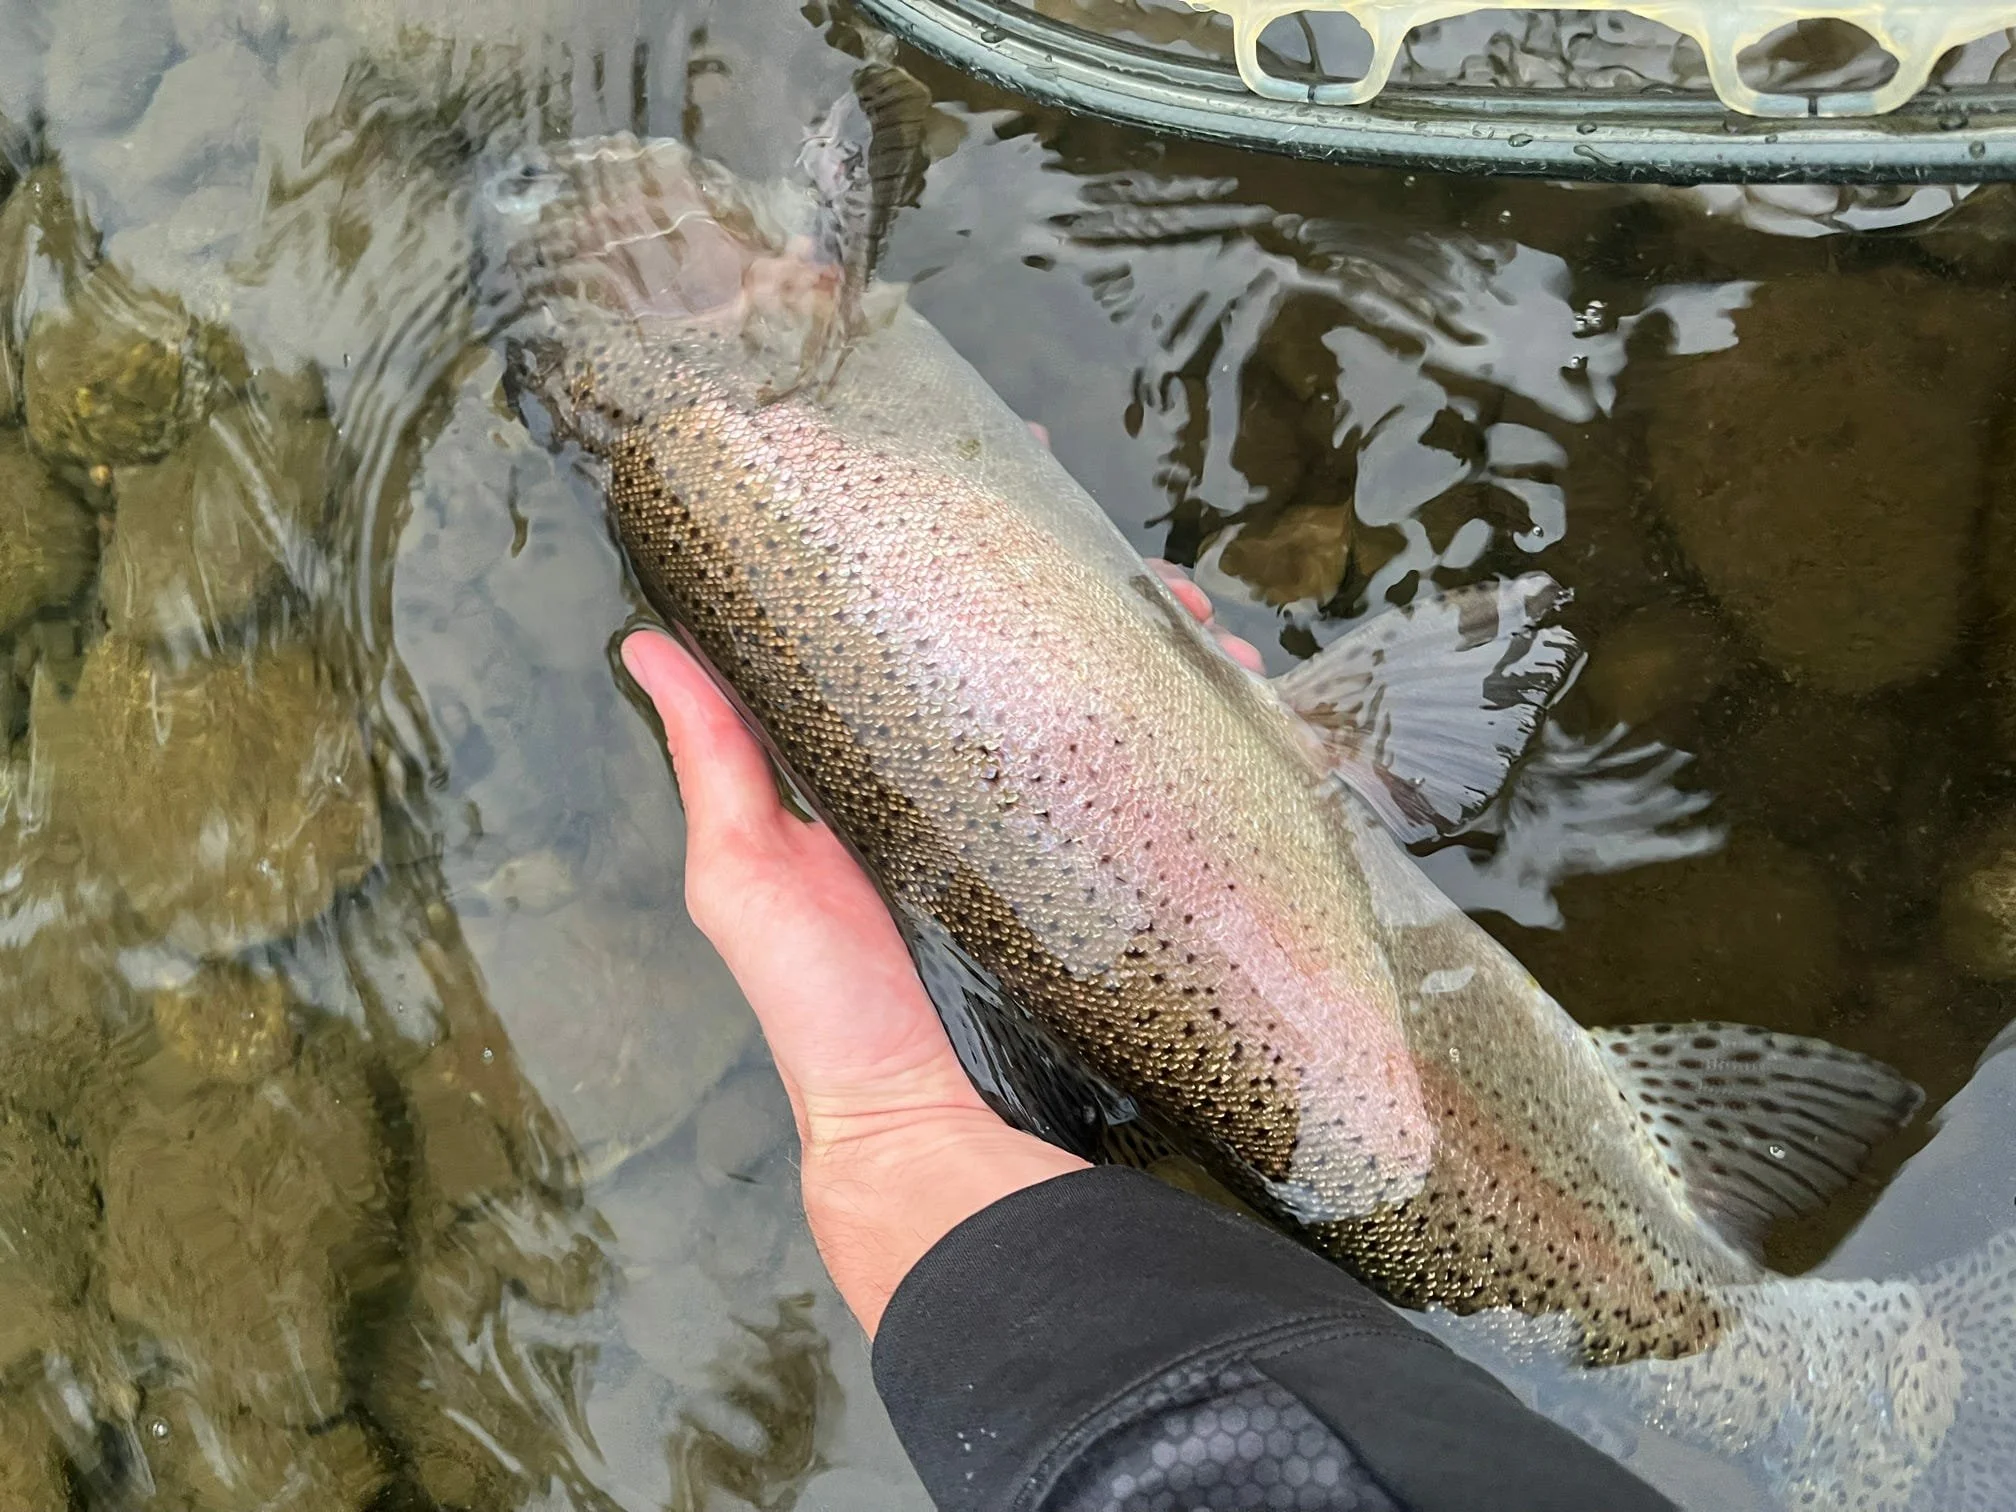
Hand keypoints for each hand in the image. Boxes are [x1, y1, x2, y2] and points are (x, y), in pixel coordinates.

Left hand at [621, 562, 1259, 1335]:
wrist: (929, 1130)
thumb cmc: (823, 1008)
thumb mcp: (746, 874)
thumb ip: (715, 761)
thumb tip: (646, 638)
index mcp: (894, 758)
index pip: (936, 623)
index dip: (973, 547)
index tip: (1009, 467)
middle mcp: (983, 780)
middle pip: (1049, 651)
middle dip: (1102, 588)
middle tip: (1138, 561)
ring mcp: (1058, 825)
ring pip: (1123, 701)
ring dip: (1169, 646)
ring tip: (1204, 622)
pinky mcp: (1117, 873)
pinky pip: (1171, 781)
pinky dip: (1212, 729)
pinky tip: (1243, 695)